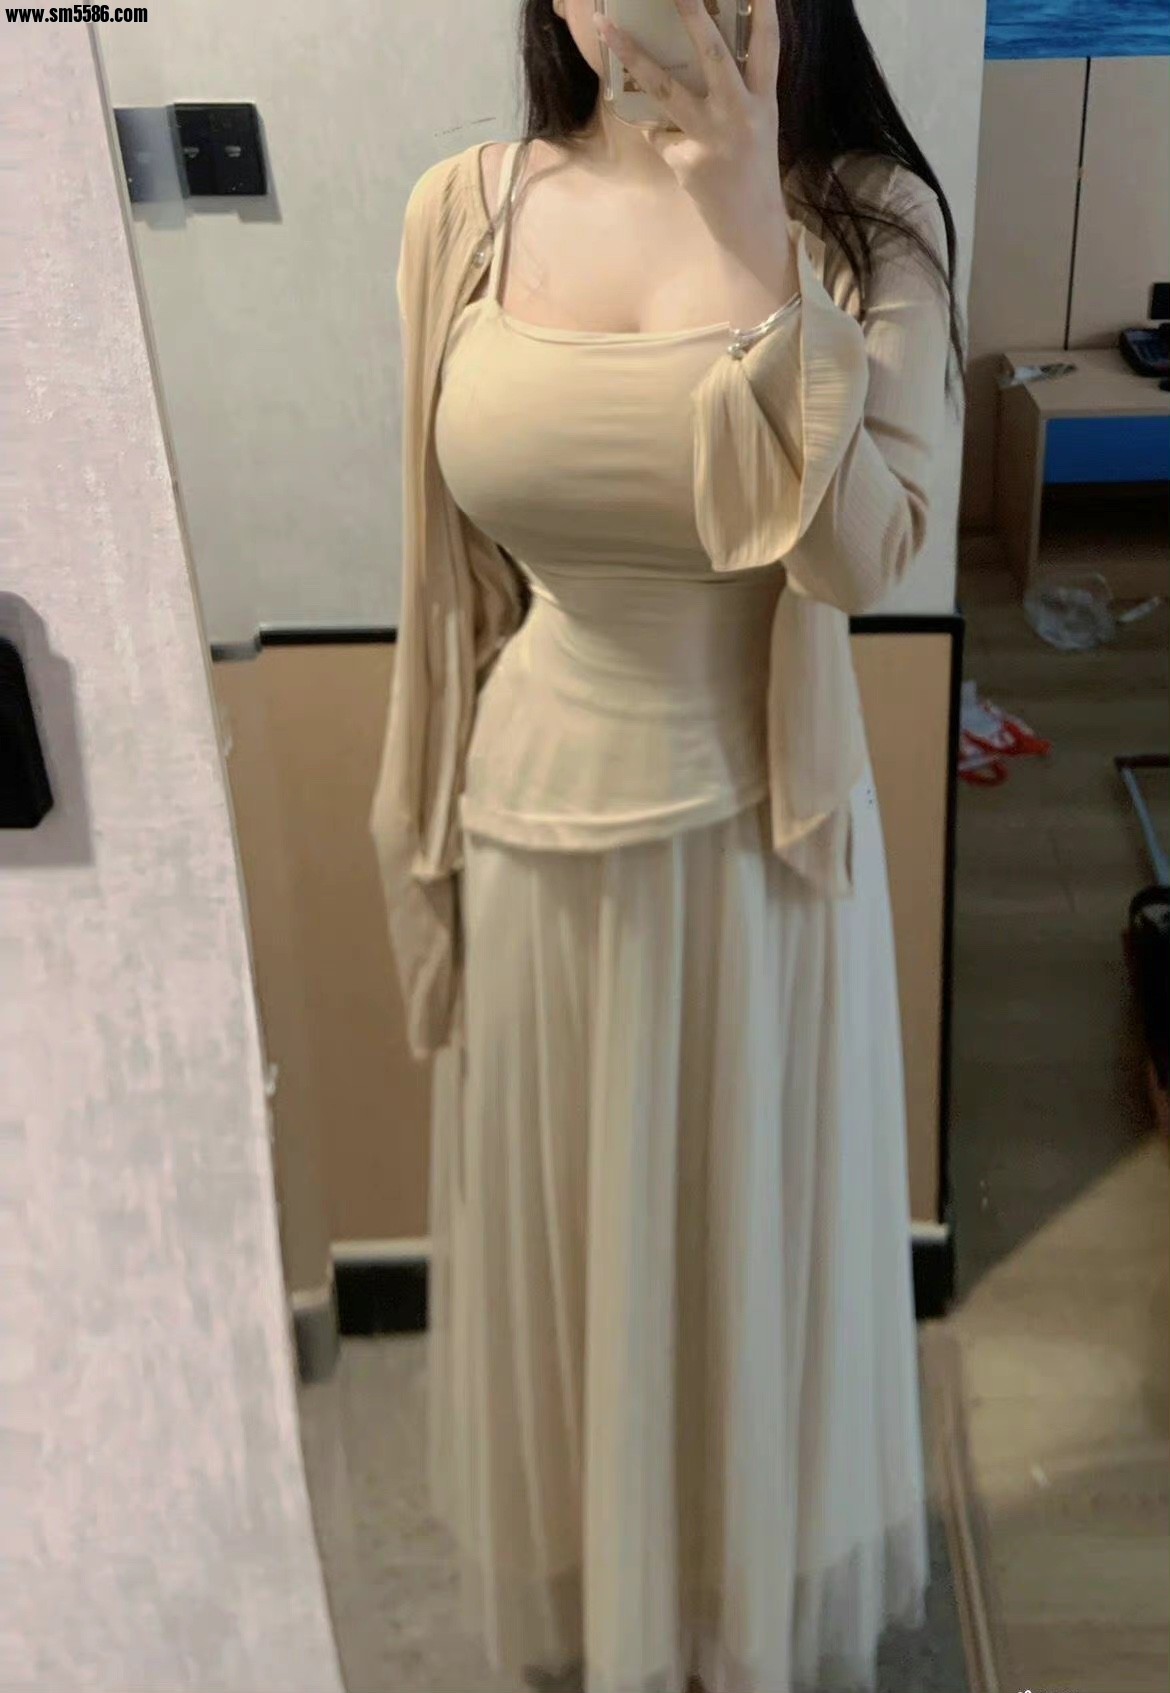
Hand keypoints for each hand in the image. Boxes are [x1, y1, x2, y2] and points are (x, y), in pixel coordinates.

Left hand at [593, 0, 787, 250]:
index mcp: (763, 103)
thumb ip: (738, 92)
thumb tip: (694, 57)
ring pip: (665, 87)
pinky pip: (658, 133)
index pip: (767, 47)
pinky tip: (674, 148)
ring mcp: (710, 138)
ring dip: (633, 55)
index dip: (764, 12)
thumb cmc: (752, 169)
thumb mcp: (758, 125)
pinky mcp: (685, 161)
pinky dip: (658, 134)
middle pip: (714, 55)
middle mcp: (739, 115)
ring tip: (606, 27)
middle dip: (693, 16)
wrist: (749, 225)